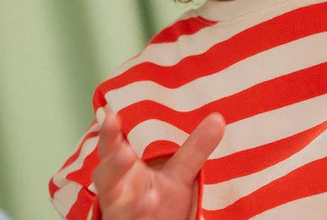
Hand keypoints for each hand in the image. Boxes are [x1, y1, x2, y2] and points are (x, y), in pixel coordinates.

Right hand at [93, 111, 224, 219]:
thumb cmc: (160, 198)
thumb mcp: (179, 174)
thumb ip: (194, 149)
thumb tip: (218, 118)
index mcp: (125, 167)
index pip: (113, 147)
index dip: (110, 133)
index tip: (111, 116)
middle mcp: (117, 188)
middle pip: (107, 174)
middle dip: (113, 163)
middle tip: (125, 151)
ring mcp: (121, 210)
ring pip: (116, 202)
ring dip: (130, 198)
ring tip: (148, 191)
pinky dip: (140, 212)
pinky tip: (151, 202)